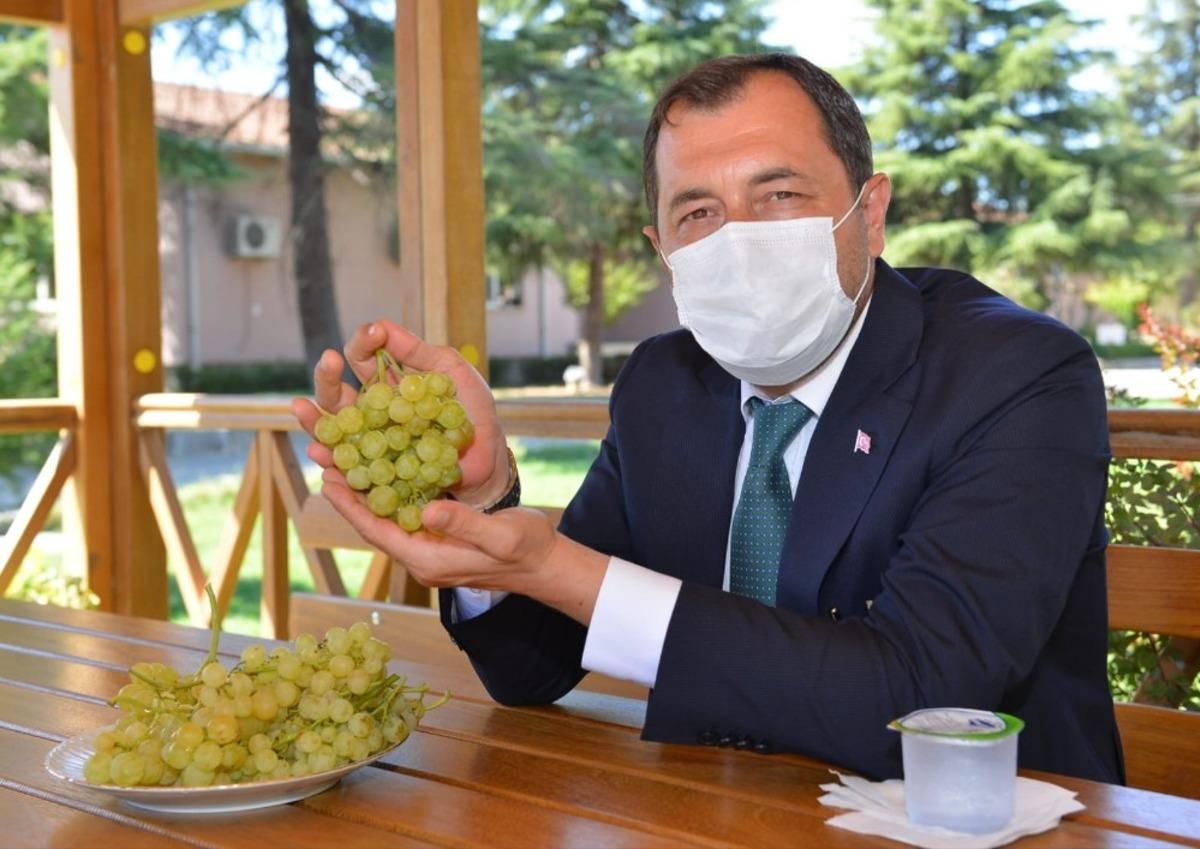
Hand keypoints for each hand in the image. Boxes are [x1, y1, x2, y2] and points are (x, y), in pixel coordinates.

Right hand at [291, 321, 512, 506]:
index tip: (374, 332)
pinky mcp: (376, 472)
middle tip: (328, 360)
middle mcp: (373, 411)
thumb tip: (382, 324)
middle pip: (336, 393)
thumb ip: (418, 351)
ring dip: (313, 418)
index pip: (362, 358)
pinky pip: (347, 466)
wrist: (490, 458)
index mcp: (389, 382)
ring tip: (300, 407)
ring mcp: (371, 442)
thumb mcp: (451, 371)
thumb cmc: (472, 412)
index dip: (364, 342)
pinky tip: (319, 450)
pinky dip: (330, 459)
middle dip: (327, 375)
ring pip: (333, 429)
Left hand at [321, 473, 607, 623]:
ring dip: (365, 489)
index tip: (327, 479)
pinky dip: (389, 490)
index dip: (350, 505)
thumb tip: (428, 510)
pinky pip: (404, 514)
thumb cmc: (527, 550)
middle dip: (349, 492)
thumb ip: (464, 524)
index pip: (377, 531)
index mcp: (429, 560)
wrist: (545, 564)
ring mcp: (429, 548)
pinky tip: (382, 466)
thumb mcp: (500, 535)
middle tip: (325, 457)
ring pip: (386, 517)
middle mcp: (421, 556)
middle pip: (373, 522)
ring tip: (343, 457)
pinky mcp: (438, 538)